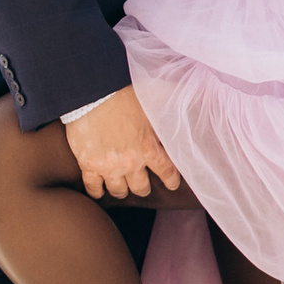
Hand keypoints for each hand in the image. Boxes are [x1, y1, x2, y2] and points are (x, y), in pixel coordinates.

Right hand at [63, 84, 181, 201]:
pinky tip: (99, 191)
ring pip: (118, 190)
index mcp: (149, 147)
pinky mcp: (88, 165)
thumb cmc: (124, 92)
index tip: (171, 184)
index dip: (170, 180)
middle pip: (140, 187)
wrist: (92, 92)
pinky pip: (93, 187)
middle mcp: (131, 162)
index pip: (166, 172)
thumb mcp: (155, 96)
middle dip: (142, 187)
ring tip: (121, 188)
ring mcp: (109, 166)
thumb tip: (194, 95)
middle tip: (142, 186)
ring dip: (121, 190)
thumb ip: (172, 100)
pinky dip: (97, 191)